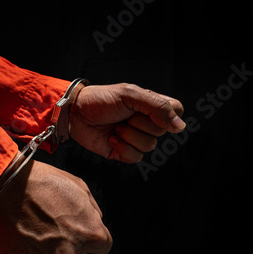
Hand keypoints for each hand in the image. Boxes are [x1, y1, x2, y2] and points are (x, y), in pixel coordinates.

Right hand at [0, 159, 111, 253]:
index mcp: (91, 235)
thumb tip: (94, 224)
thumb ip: (93, 212)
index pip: (102, 247)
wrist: (9, 184)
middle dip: (68, 241)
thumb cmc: (45, 182)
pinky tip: (22, 231)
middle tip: (50, 220)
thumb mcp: (81, 188)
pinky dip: (28, 251)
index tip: (77, 228)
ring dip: (47, 248)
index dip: (89, 235)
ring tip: (34, 223)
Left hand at [70, 83, 184, 162]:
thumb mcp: (130, 95)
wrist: (76, 114)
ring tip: (115, 127)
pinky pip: (135, 157)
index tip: (148, 111)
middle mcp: (145, 122)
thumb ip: (157, 107)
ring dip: (129, 136)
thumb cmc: (100, 100)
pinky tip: (111, 138)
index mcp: (150, 105)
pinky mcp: (122, 152)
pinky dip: (122, 148)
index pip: (176, 112)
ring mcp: (134, 137)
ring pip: (149, 146)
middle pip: (161, 132)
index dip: (167, 116)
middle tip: (123, 116)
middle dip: (139, 124)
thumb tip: (179, 126)